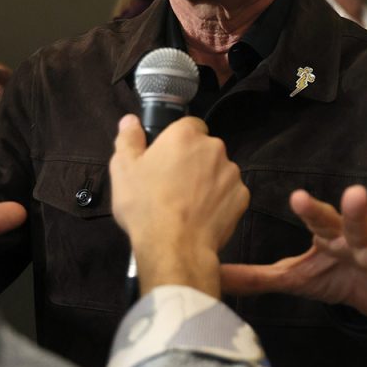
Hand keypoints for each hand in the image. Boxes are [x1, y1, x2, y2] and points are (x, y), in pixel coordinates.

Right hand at [109, 115, 248, 297]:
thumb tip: (130, 121)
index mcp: (185, 135)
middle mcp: (214, 148)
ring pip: (219, 171)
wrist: (175, 246)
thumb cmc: (146, 205)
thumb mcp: (124, 170)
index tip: (168, 158)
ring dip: (208, 181)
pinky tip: (202, 215)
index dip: (178, 141)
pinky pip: (230, 193)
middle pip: (205, 149)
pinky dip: (219, 201)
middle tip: (173, 184)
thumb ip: (129, 140)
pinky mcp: (242, 197)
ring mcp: (232, 173)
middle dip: (193, 162)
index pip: (189, 125)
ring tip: (187, 203)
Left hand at [220, 185, 366, 317]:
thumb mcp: (294, 276)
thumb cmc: (332, 277)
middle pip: (353, 221)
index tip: (297, 197)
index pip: (318, 219)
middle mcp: (355, 240)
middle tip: (352, 194)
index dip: (310, 209)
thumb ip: (257, 276)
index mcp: (329, 235)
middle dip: (353, 209)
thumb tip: (212, 273)